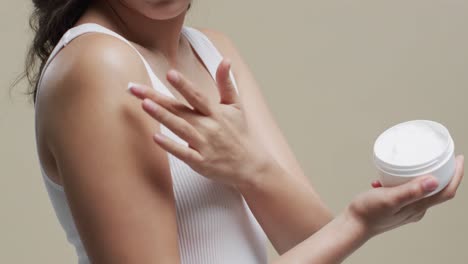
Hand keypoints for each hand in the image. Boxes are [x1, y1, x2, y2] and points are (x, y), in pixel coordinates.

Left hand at [127, 58, 271, 186]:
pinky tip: (156, 137)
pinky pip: (183, 154)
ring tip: (145, 104)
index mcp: (215, 113)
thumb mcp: (236, 106)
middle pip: (179, 110)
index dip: (184, 85)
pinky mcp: (201, 162)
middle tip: (134, 88)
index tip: (170, 73)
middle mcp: (208, 127)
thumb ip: (226, 83)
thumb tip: (225, 60)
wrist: (250, 164)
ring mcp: (204, 145)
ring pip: (180, 129)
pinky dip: (170, 146)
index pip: (197, 96)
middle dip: (156, 98)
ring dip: (162, 117)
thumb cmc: (240, 133)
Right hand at [346, 155, 463, 237]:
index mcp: (418, 207)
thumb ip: (410, 191)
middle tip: (443, 156)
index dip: (456, 175)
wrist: (352, 225)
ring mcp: (406, 209)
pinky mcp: (396, 206)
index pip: (446, 191)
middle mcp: (416, 209)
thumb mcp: (389, 198)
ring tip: (417, 162)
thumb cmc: (368, 213)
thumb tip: (434, 181)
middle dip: (444, 172)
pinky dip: (402, 181)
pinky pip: (406, 191)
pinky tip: (388, 177)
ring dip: (422, 175)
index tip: (458, 158)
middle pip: (438, 190)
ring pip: (422, 189)